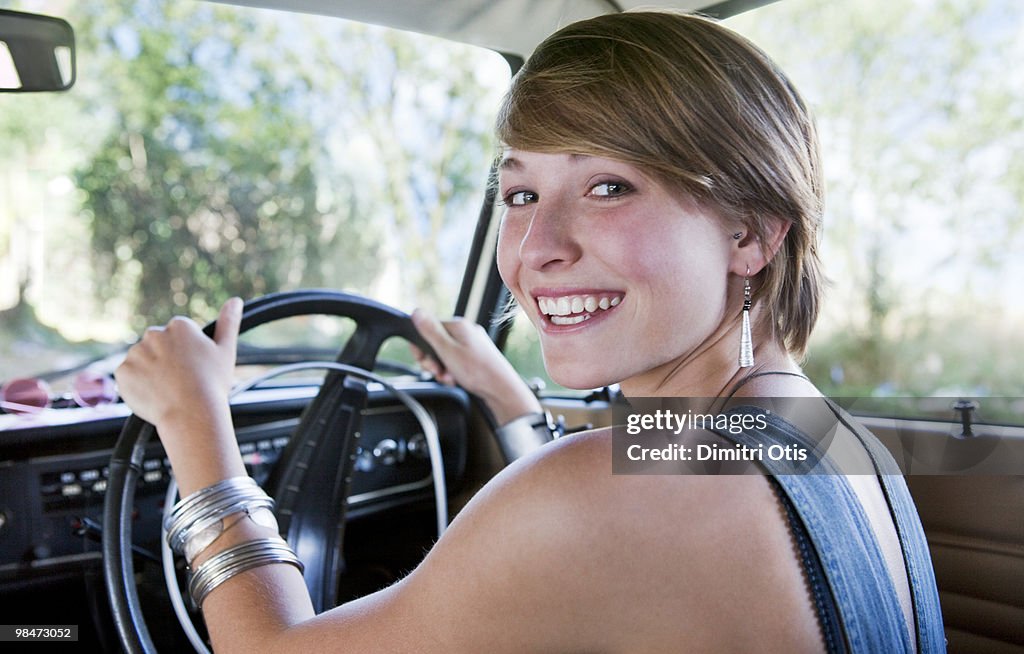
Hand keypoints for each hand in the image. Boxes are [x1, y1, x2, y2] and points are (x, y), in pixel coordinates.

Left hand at [115, 297, 241, 429]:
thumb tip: (236, 300)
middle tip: (180, 382)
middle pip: (157, 346)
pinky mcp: (122, 372)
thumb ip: (228, 323)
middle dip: (165, 360)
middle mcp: (154, 334)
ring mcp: (136, 353)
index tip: (193, 369)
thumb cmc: (212, 384)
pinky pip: (128, 377)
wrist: (192, 414)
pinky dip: (137, 386)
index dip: (186, 354)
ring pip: (142, 362)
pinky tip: (154, 396)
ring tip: (167, 391)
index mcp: (179, 326)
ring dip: (150, 373)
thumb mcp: (225, 351)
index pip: (177, 336)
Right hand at [410, 309, 540, 425]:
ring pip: (446, 354)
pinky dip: (453, 371)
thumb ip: (430, 332)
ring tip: (449, 378)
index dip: (422, 347)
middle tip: (437, 372)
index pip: (429, 328)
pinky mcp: (477, 356)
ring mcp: (473, 344)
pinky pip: (456, 361)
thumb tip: (416, 312)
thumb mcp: (447, 351)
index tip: (424, 361)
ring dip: (442, 368)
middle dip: (433, 360)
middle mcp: (467, 331)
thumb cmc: (478, 371)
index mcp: (459, 325)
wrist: (502, 390)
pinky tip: (456, 380)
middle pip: (437, 342)